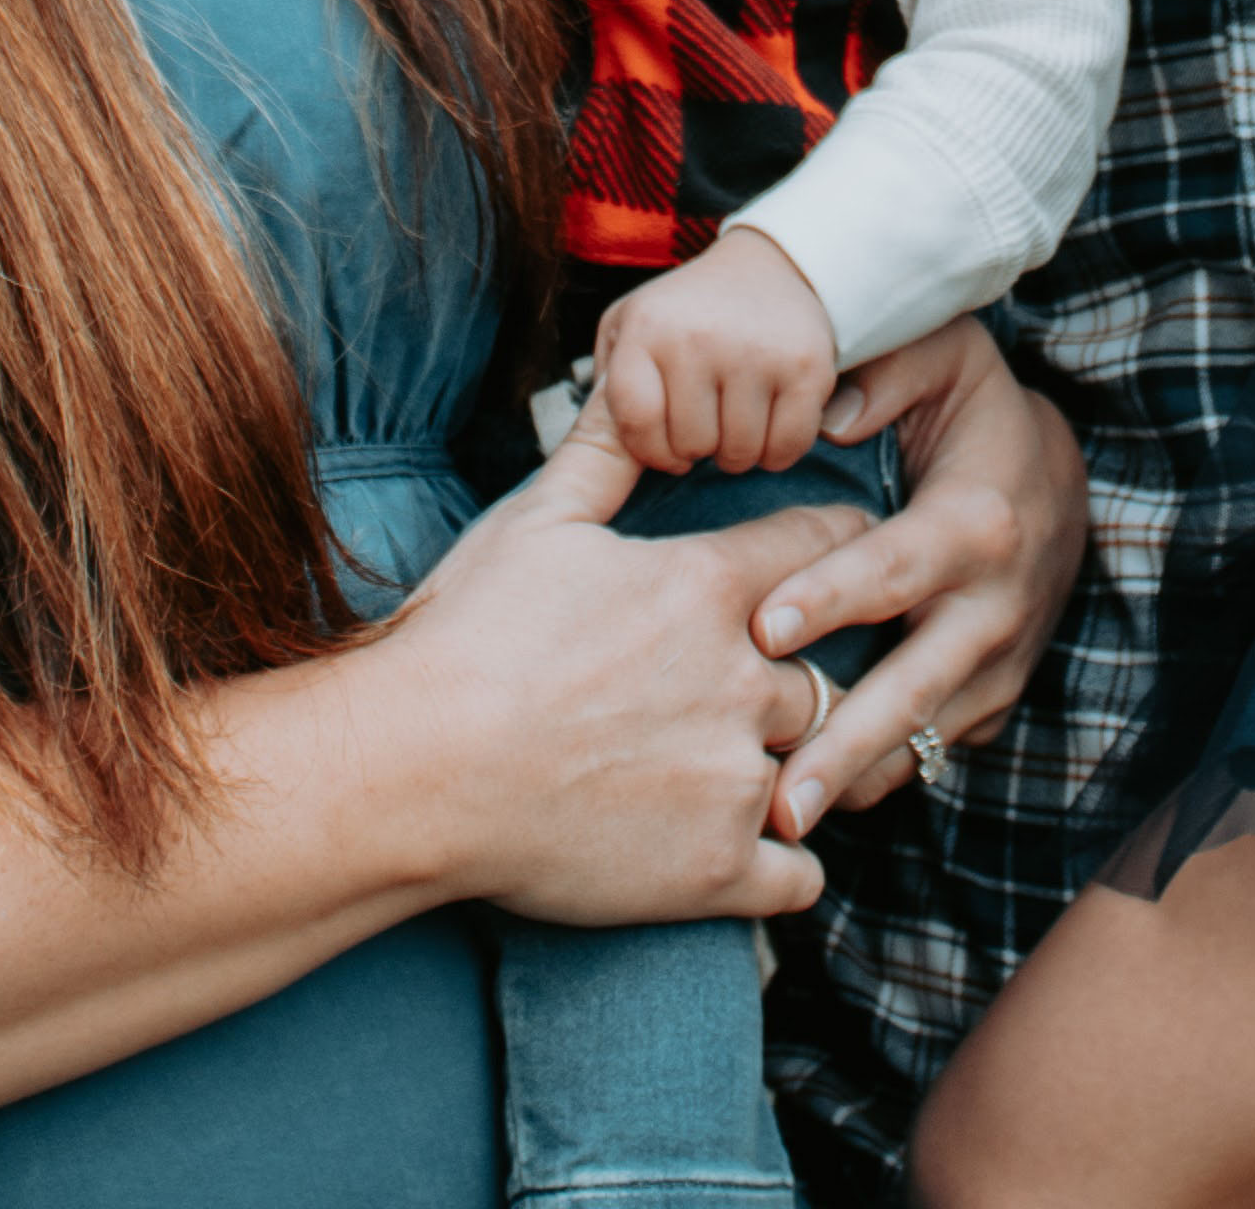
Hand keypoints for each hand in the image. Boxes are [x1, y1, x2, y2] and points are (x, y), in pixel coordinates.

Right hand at [375, 411, 864, 928]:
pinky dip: (778, 868)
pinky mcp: (717, 870)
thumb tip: (631, 380)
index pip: (826, 548)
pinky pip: (800, 875)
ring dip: (783, 772)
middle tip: (744, 698)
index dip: (837, 550)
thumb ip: (604, 453)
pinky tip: (735, 853)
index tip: (842, 560)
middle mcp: (743, 679)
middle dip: (791, 683)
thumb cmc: (463, 639)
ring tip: (726, 779)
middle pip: (822, 672)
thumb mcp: (534, 521)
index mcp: (705, 589)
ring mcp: (735, 780)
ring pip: (812, 770)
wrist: (412, 771)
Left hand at [594, 231, 845, 473]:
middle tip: (708, 417)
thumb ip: (604, 393)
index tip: (665, 444)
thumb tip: (590, 468)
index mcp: (646, 328)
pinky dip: (778, 451)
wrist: (767, 266)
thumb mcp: (627, 331)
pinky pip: (787, 448)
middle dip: (698, 447)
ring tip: (735, 414)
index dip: (651, 450)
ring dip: (738, 450)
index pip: (637, 423)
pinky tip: (770, 420)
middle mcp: (698, 337)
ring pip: (740, 454)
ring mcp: (756, 351)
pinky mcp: (806, 367)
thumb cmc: (685, 314)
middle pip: (692, 445)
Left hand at [740, 316, 1085, 833]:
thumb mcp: (948, 359)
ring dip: (856, 782)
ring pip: (923, 740)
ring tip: (780, 830)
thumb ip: (888, 371)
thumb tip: (826, 417)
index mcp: (976, 524)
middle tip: (780, 801)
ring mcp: (998, 665)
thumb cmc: (976, 412)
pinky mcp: (990, 701)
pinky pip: (931, 751)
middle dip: (846, 745)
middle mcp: (995, 606)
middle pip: (914, 687)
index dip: (832, 596)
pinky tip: (814, 805)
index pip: (895, 568)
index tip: (766, 626)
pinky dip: (877, 778)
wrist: (1061, 479)